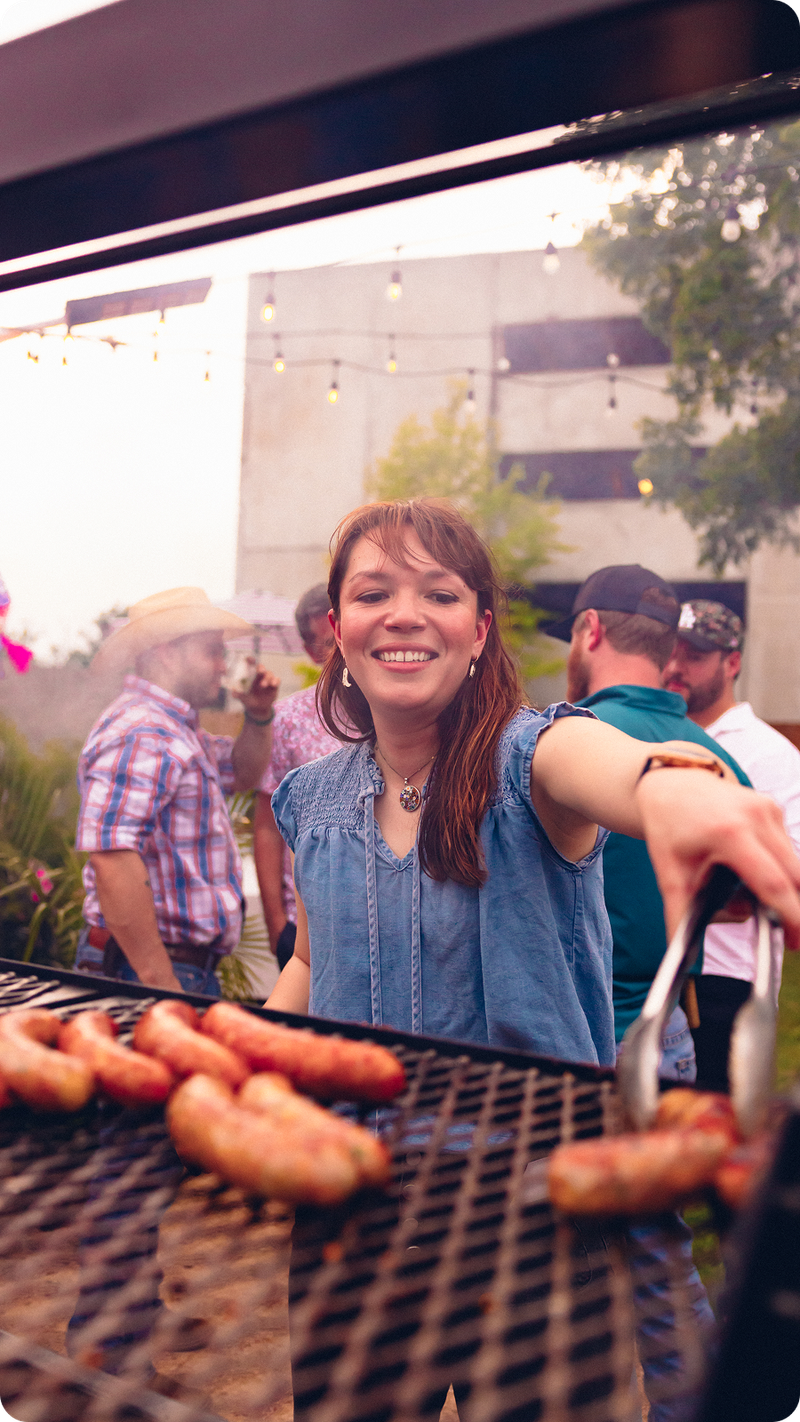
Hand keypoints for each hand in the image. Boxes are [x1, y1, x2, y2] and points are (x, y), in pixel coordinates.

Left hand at [234, 662, 279, 719]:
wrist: (258, 710)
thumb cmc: (248, 701)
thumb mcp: (243, 699)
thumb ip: (239, 695)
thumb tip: (233, 692)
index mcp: (250, 676)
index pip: (251, 665)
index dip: (250, 660)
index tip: (249, 659)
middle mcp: (259, 676)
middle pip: (261, 668)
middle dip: (261, 668)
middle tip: (260, 672)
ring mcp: (267, 680)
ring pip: (269, 674)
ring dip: (267, 678)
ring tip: (263, 685)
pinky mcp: (274, 686)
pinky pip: (277, 680)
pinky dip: (276, 680)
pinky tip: (273, 684)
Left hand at [635, 770, 799, 947]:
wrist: (671, 782)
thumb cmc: (669, 827)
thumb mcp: (669, 872)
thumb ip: (679, 914)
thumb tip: (679, 952)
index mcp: (729, 833)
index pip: (772, 882)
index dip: (790, 915)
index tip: (795, 941)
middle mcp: (755, 817)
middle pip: (793, 875)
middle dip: (796, 910)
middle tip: (789, 938)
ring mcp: (768, 809)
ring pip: (794, 863)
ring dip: (786, 889)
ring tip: (762, 904)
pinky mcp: (773, 808)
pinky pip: (787, 848)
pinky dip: (779, 868)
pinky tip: (752, 873)